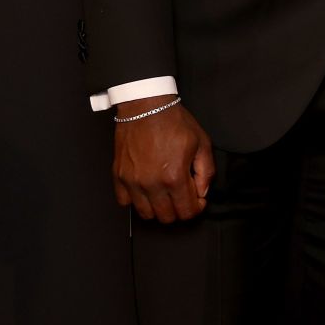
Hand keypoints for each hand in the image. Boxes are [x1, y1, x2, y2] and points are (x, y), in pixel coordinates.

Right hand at [112, 96, 214, 222]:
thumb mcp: (202, 143)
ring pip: (145, 214)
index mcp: (174, 176)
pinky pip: (124, 202)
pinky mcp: (119, 176)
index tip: (198, 200)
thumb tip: (202, 192)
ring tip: (165, 194)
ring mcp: (132, 182)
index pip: (187, 211)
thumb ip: (206, 172)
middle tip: (183, 196)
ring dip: (158, 208)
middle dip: (179, 209)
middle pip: (167, 217)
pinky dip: (136, 200)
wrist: (146, 107)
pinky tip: (146, 189)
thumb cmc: (173, 121)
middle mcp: (151, 184)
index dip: (197, 208)